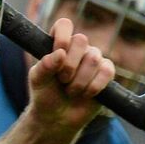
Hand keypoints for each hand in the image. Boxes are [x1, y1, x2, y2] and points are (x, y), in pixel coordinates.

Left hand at [25, 17, 115, 132]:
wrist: (57, 118)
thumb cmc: (45, 95)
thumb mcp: (38, 81)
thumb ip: (44, 66)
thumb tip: (60, 53)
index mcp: (59, 45)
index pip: (64, 25)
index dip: (62, 35)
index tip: (58, 51)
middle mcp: (78, 49)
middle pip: (81, 40)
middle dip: (69, 64)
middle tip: (61, 80)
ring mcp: (93, 59)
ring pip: (93, 58)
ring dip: (79, 80)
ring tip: (71, 91)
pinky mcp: (106, 73)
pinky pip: (107, 71)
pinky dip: (94, 86)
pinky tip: (85, 95)